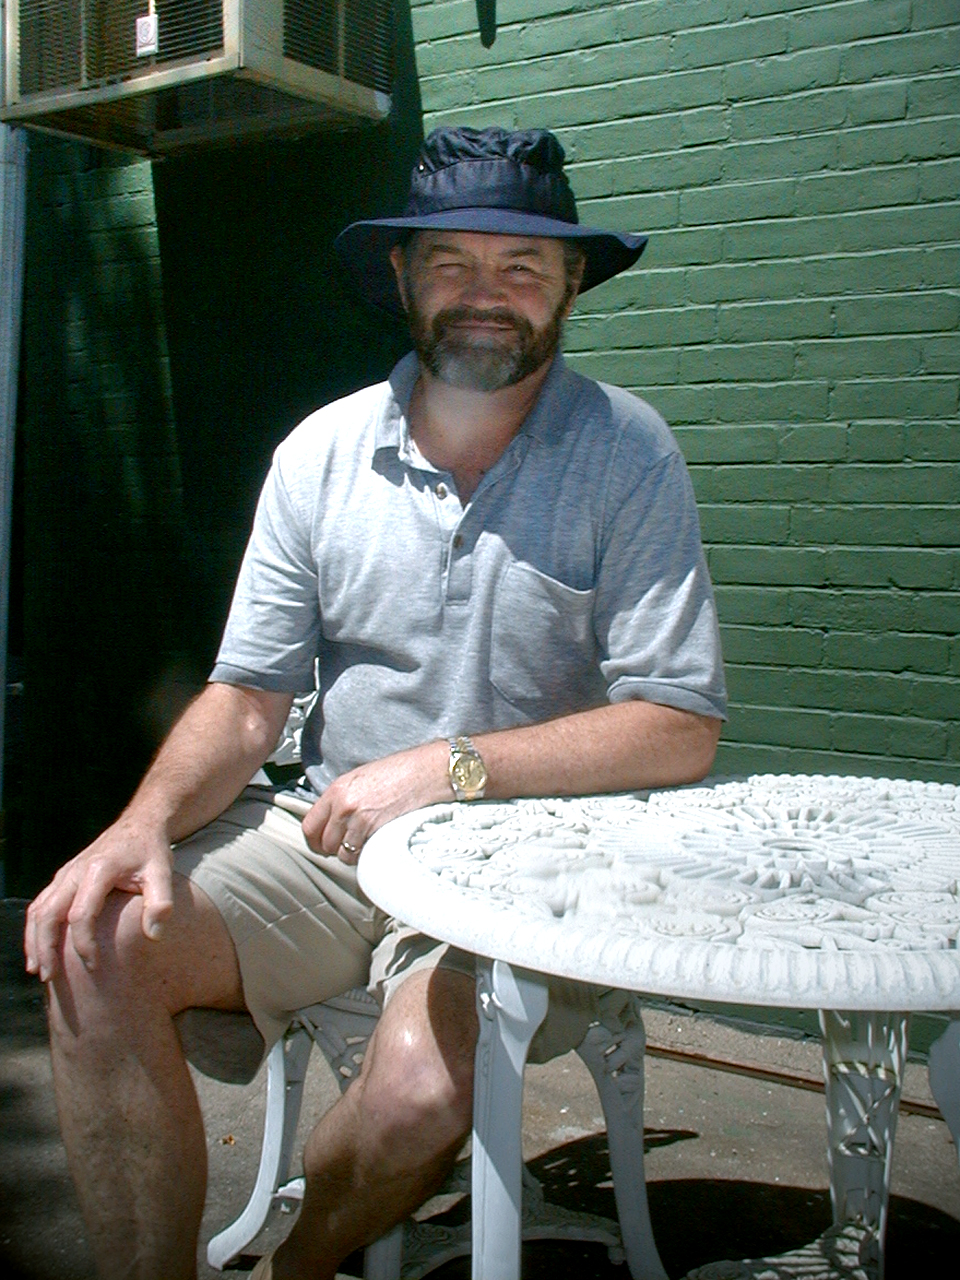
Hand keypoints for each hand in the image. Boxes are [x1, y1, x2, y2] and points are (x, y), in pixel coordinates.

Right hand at [24, 815, 174, 982]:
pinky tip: (39, 950)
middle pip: (48, 913)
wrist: (140, 824)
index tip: (94, 965)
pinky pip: (40, 904)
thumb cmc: (151, 851)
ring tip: (39, 970)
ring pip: (38, 909)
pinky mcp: (63, 878)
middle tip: (50, 976)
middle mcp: (75, 871)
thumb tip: (154, 936)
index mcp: (99, 869)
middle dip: (46, 947)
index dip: (84, 943)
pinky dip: (35, 928)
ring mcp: (65, 873)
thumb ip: (161, 902)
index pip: (81, 914)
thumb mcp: (162, 872)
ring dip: (34, 940)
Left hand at [301, 740, 449, 863]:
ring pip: (342, 854)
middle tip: (349, 846)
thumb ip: (344, 799)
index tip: (321, 844)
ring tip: (365, 845)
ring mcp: (359, 819)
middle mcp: (343, 805)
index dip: (315, 840)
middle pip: (324, 843)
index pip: (310, 825)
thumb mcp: (363, 779)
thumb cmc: (401, 773)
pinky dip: (366, 856)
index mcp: (337, 790)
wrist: (426, 772)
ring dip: (352, 854)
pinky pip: (361, 856)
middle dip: (335, 849)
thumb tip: (335, 821)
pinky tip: (375, 846)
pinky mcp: (375, 830)